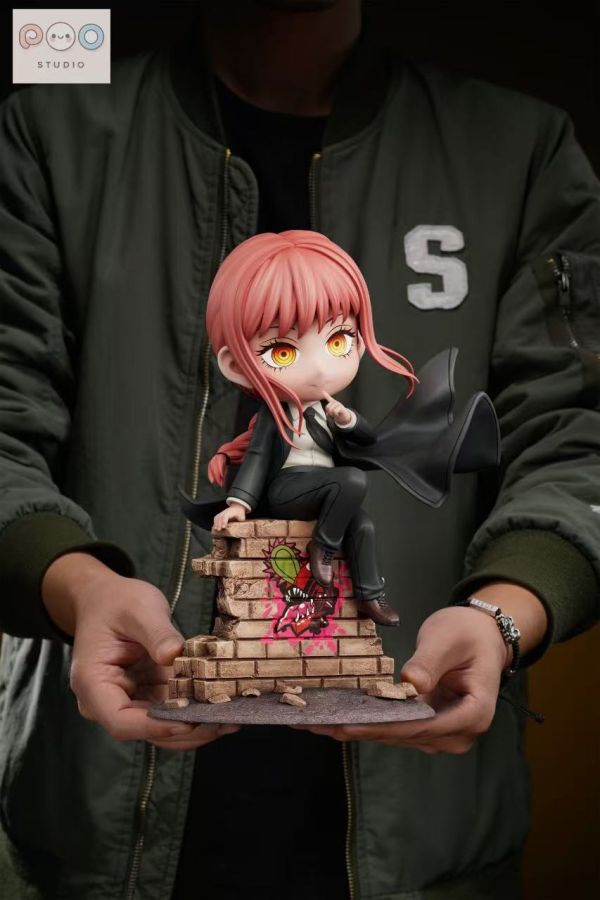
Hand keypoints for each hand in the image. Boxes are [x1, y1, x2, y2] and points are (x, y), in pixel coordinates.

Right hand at [42, 552, 238, 749]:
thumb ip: (157, 633)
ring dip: (195, 726)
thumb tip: (175, 655)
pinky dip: (194, 711)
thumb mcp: (139, 609)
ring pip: (162, 726)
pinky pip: (170, 711)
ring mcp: (128, 701)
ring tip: (230, 717)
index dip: (157, 725)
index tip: (189, 721)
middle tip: (223, 722)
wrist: (106, 600)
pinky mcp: (146, 696)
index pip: (121, 721)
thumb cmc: (116, 602)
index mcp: (93, 683)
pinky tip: (222, 706)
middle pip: (145, 730)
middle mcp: (107, 701)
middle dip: (185, 729)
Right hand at [213, 501, 246, 530]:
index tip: (223, 527)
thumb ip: (240, 522)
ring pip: (217, 517)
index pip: (226, 516)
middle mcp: (226, 511)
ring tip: (216, 529)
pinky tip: (215, 527)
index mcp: (232, 512)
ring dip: (216, 523)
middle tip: (219, 530)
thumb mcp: (242, 517)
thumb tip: (241, 529)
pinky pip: (216, 517)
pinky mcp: (220, 514)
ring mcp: (223, 512)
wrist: (237, 507)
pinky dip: (215, 522)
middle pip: (220, 517)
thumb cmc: (240, 514)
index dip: (224, 521)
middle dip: (219, 523)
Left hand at [293, 605, 511, 753]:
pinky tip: (338, 718)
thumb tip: (410, 684)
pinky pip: (397, 727)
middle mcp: (460, 731)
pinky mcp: (429, 725)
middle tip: (319, 724)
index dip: (384, 726)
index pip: (423, 724)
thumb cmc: (468, 633)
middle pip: (406, 735)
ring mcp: (444, 732)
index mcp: (474, 713)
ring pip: (397, 735)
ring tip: (320, 722)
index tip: (348, 723)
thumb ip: (429, 662)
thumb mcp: (448, 639)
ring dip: (360, 729)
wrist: (482, 635)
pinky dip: (370, 722)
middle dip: (362, 730)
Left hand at [322, 389, 352, 425]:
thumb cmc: (339, 413)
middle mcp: (336, 402)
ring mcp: (339, 404)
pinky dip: (335, 414)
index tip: (323, 391)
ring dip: (332, 414)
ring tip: (335, 414)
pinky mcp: (342, 408)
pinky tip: (337, 414)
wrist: (345, 416)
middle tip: (332, 414)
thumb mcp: (332, 412)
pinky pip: (335, 411)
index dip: (326, 394)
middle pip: (327, 407)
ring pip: (331, 409)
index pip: (329, 398)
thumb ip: (328, 412)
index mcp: (333, 403)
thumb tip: (326, 414)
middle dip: (329, 412)